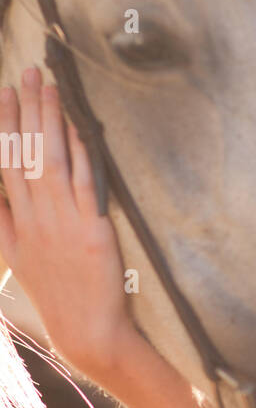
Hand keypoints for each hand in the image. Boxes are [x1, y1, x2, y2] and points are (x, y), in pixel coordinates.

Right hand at [0, 66, 135, 378]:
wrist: (87, 335)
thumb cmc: (57, 298)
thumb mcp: (20, 262)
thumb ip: (4, 226)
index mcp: (16, 225)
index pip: (5, 162)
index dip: (4, 125)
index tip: (3, 92)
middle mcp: (36, 219)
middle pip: (26, 153)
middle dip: (26, 109)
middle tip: (27, 73)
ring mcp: (64, 224)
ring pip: (52, 160)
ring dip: (50, 120)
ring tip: (49, 87)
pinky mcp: (94, 232)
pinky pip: (85, 184)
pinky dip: (81, 153)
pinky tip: (78, 128)